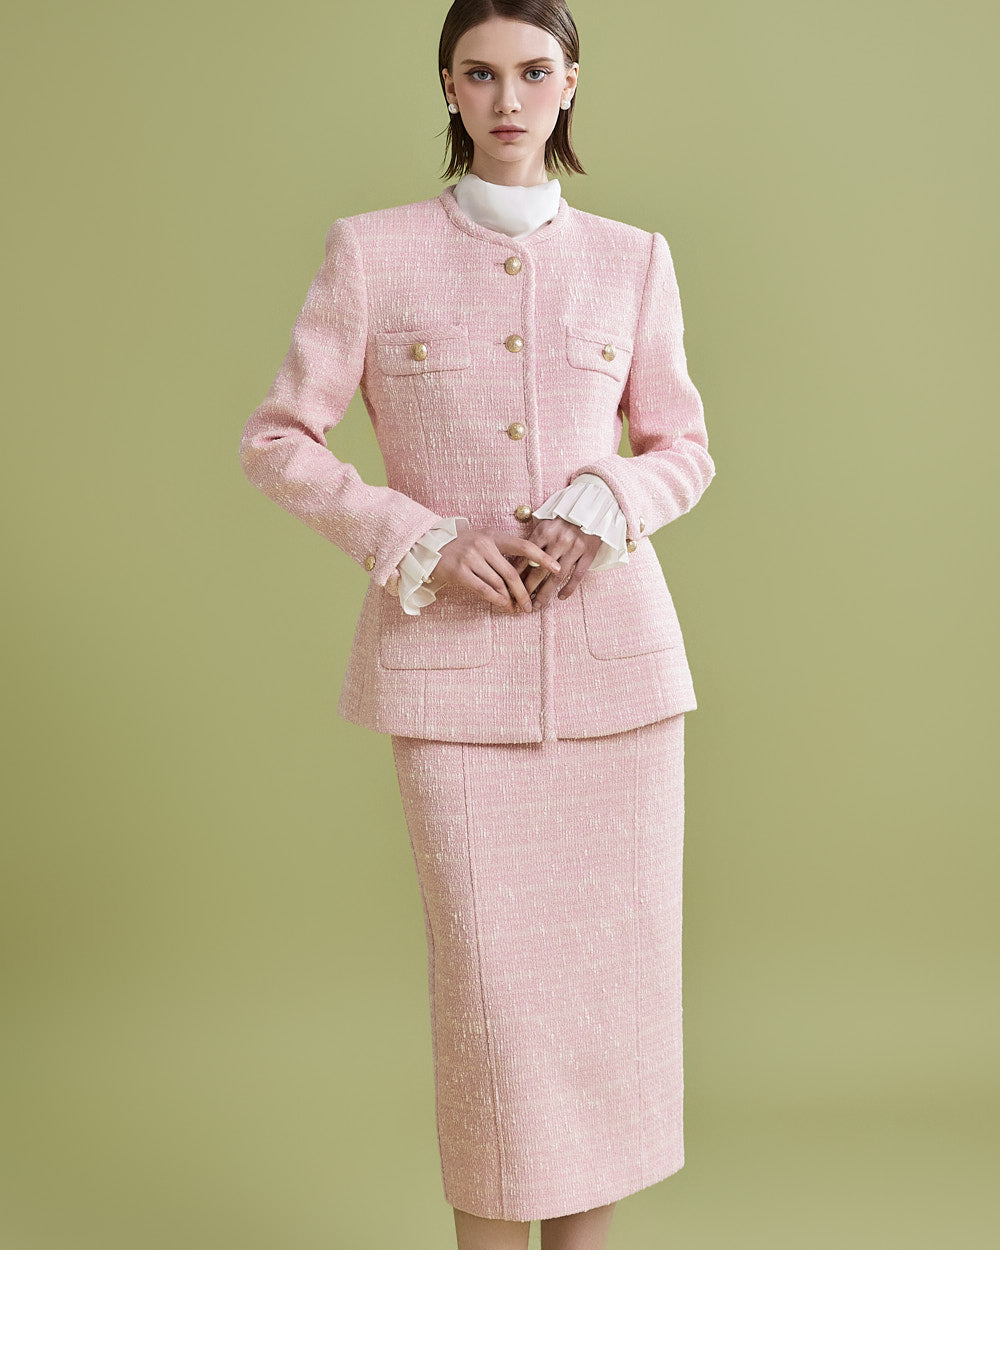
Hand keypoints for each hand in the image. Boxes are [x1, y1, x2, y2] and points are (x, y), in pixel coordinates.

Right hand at [430, 525, 563, 612]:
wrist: (430, 546)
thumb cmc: (461, 546)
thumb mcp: (482, 540)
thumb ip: (501, 551)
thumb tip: (526, 573)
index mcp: (493, 535)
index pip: (523, 546)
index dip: (542, 558)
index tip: (557, 568)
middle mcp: (483, 544)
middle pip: (511, 573)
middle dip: (524, 592)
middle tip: (530, 605)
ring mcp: (470, 557)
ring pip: (498, 583)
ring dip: (510, 599)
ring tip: (516, 608)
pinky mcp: (459, 571)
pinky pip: (483, 589)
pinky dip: (495, 599)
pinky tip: (503, 605)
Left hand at [514, 518, 602, 609]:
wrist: (592, 507)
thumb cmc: (564, 517)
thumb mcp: (545, 522)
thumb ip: (534, 539)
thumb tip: (517, 562)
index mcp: (545, 531)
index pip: (527, 558)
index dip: (518, 574)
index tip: (511, 587)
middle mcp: (559, 540)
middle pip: (540, 571)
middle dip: (529, 589)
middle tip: (521, 602)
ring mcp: (575, 548)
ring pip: (557, 577)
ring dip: (546, 593)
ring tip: (537, 605)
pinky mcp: (589, 553)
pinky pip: (577, 575)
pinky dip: (569, 588)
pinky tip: (561, 597)